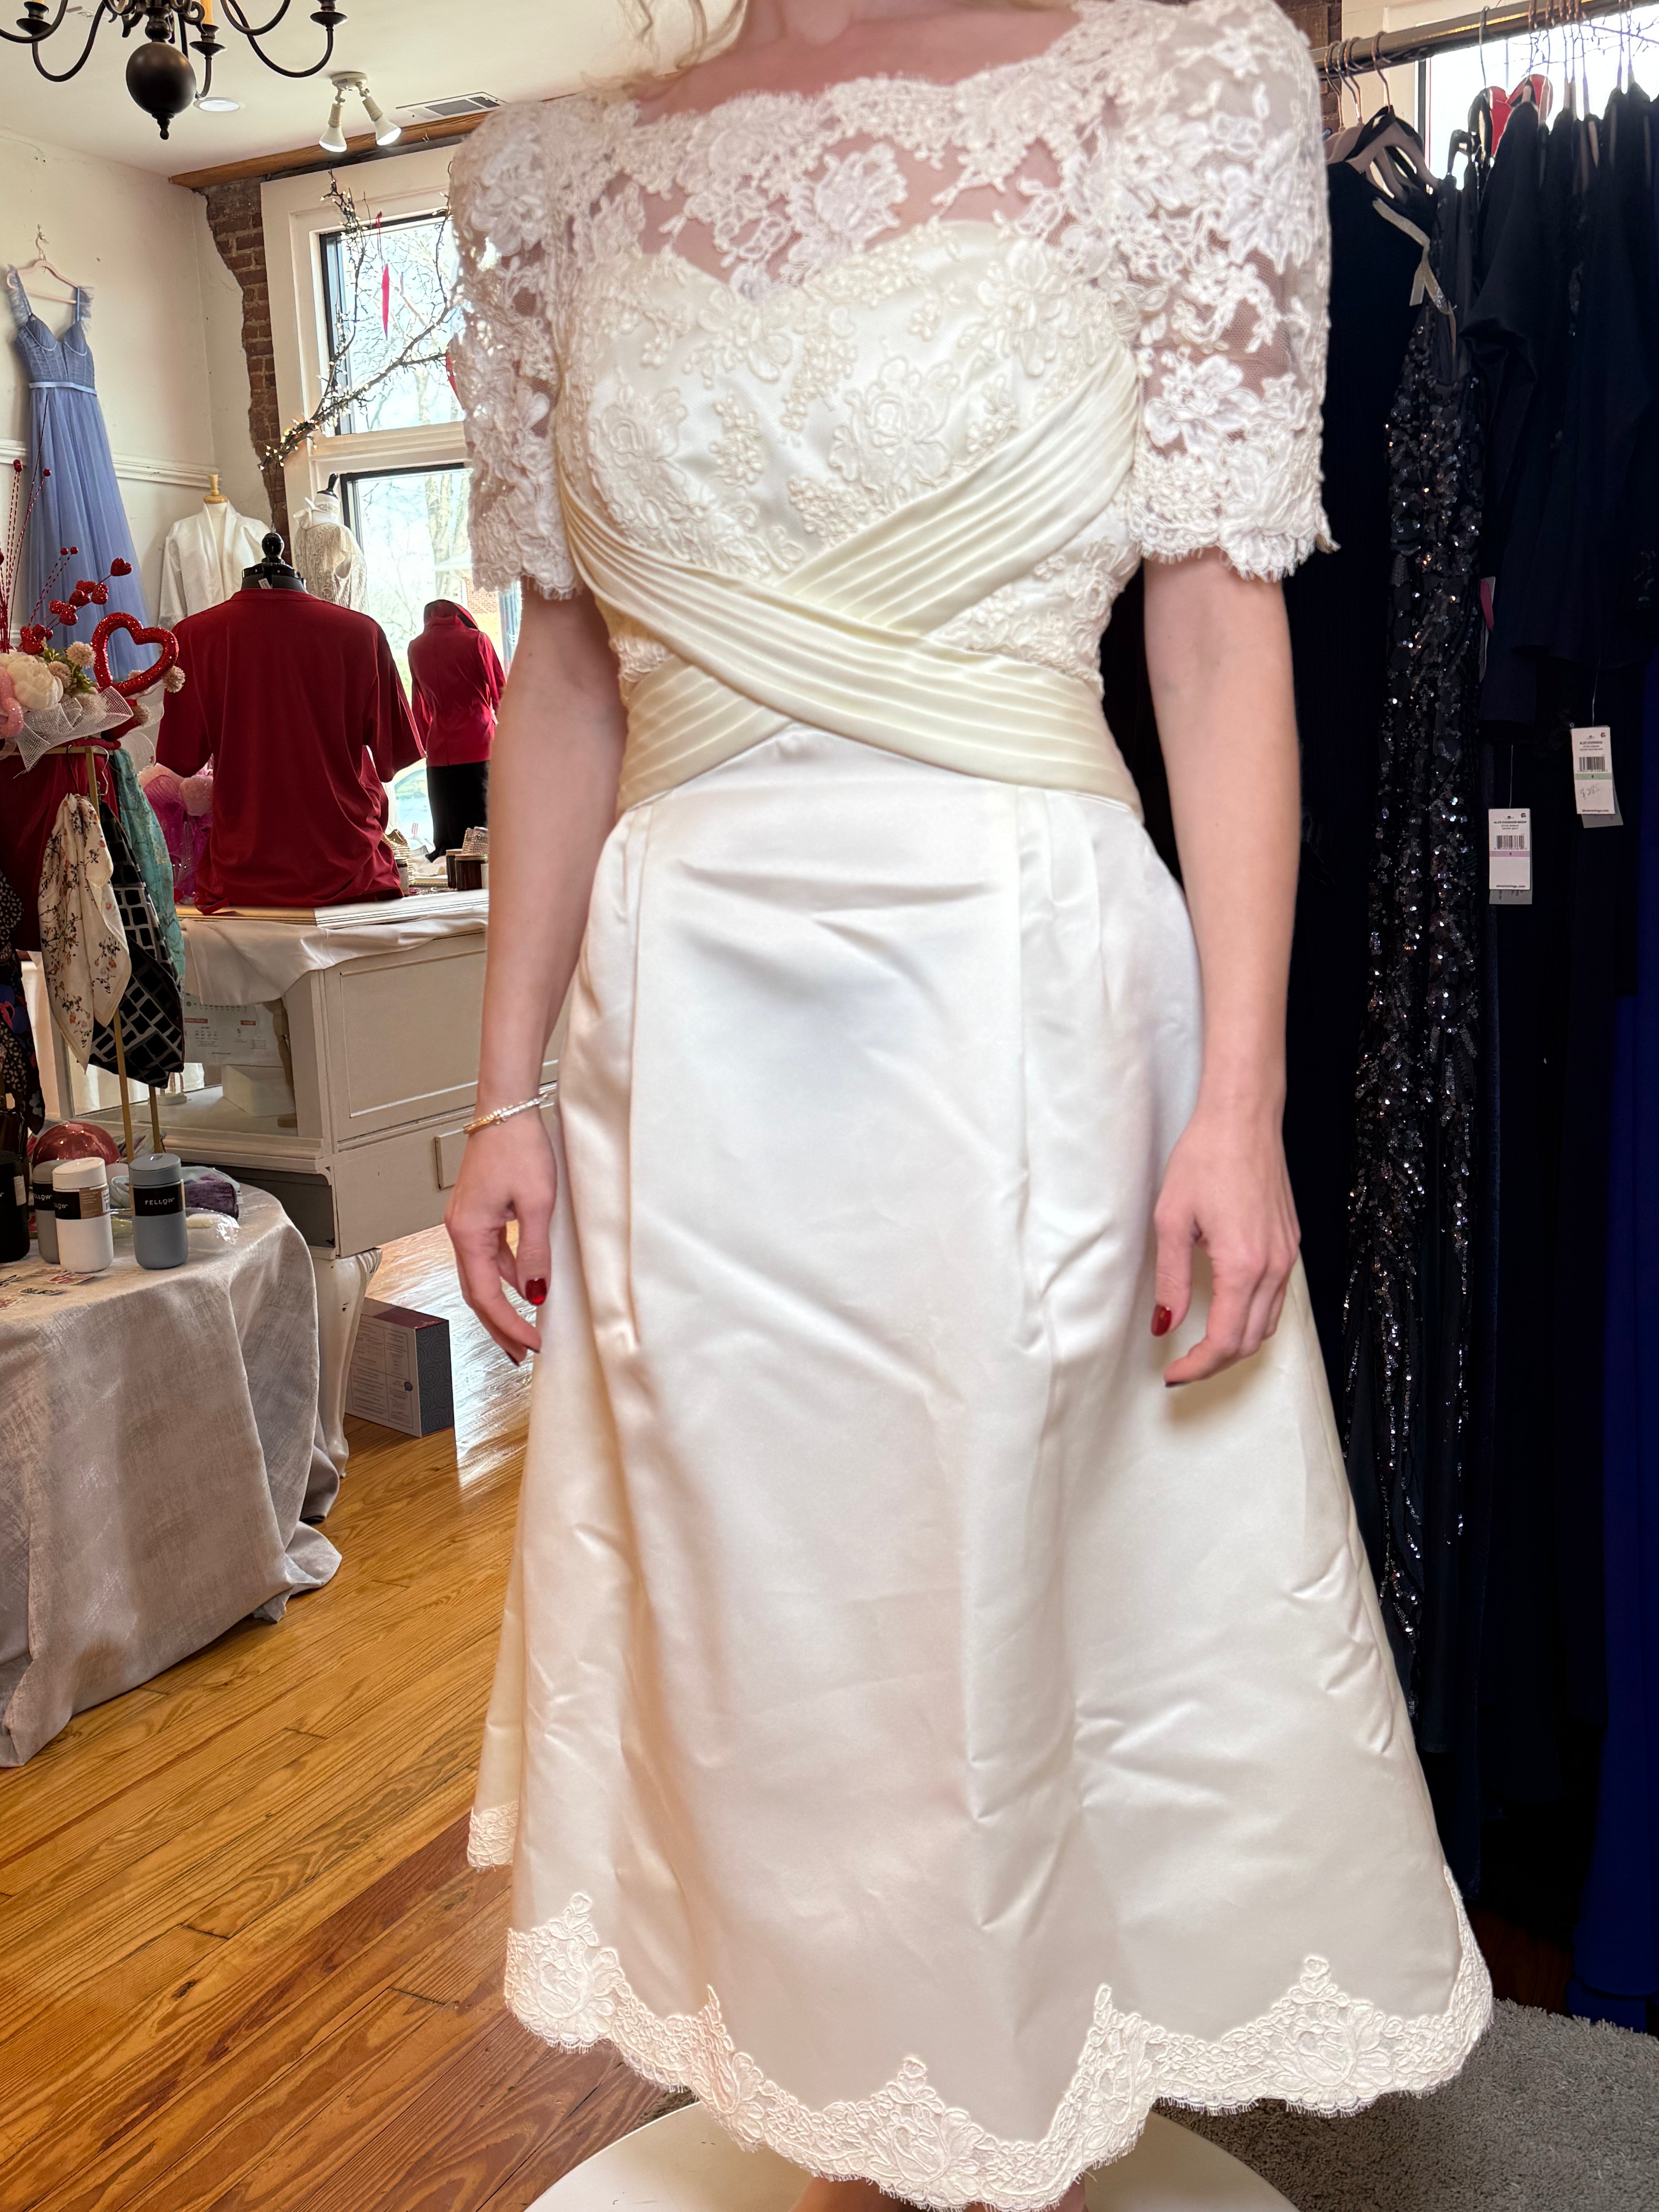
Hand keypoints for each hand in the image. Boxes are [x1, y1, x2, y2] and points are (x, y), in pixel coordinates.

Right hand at [445, 1112, 557, 1362]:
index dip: (509, 1324)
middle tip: (520, 1352)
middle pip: (476, 1292)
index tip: (531, 1343)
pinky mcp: (478, 1212)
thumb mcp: (536, 1204)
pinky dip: (505, 1275)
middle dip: (498, 1325)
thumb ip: (534, 1252)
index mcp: (468, 1232)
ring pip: (481, 1275)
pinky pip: (489, 1254)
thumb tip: (536, 1292)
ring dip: (502, 1303)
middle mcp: (460, 1229)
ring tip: (523, 1326)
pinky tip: (524, 1284)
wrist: (506, 1109)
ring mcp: (466, 1221)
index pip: (487, 1295)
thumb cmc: (518, 1146)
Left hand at [1151, 1100, 1299, 1385]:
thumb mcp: (1171, 1220)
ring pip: (1268, 1323)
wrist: (1244, 1119)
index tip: (1173, 1374)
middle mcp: (1274, 1266)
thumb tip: (1165, 1324)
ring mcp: (1287, 1255)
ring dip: (1236, 1344)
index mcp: (1243, 1264)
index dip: (1198, 1366)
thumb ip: (1171, 1279)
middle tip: (1181, 1368)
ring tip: (1201, 1347)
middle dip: (1216, 1363)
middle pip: (1250, 1340)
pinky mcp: (1290, 1244)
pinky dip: (1252, 1318)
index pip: (1225, 1339)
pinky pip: (1277, 1298)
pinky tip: (1226, 1312)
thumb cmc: (1206, 1158)